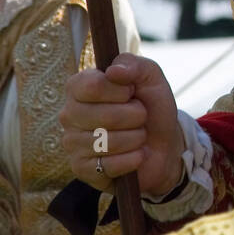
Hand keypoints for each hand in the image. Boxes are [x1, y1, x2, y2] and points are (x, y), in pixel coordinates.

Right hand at [59, 52, 186, 197]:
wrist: (163, 144)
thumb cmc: (151, 107)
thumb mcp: (151, 78)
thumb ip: (134, 65)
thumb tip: (113, 71)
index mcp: (79, 86)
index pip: (93, 86)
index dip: (121, 91)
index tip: (132, 92)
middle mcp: (69, 114)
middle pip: (104, 115)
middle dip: (135, 116)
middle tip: (140, 117)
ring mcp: (72, 143)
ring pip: (108, 142)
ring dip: (135, 138)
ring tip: (138, 135)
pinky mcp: (80, 169)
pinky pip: (109, 165)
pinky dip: (132, 160)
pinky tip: (135, 155)